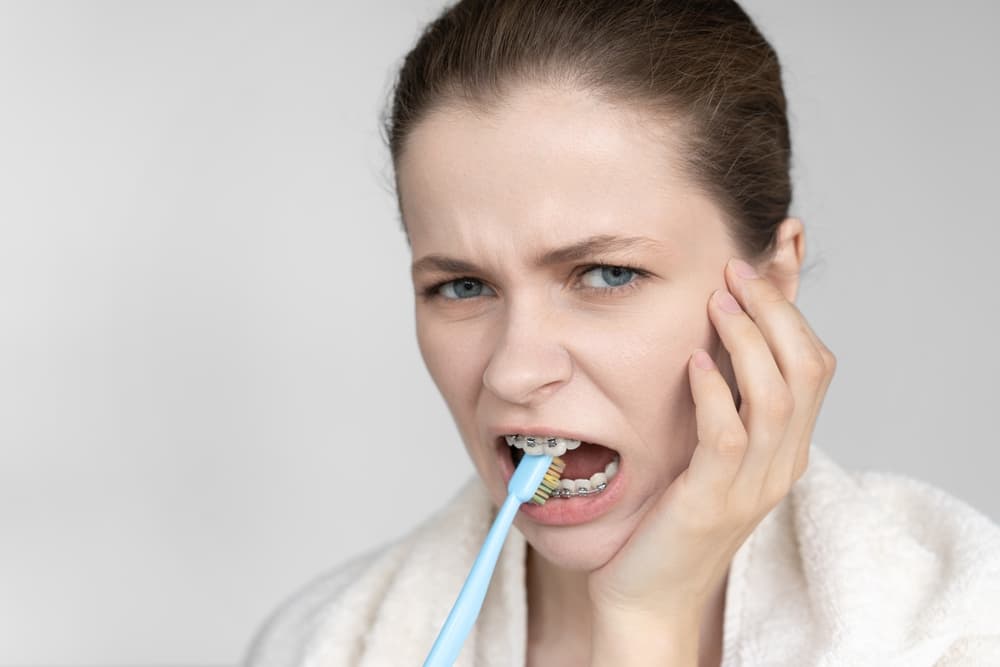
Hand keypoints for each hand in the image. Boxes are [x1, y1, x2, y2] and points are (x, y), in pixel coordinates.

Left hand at [587, 256, 836, 655]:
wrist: (650, 592)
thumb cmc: (672, 513)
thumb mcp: (709, 447)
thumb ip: (724, 394)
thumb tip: (719, 326)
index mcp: (786, 444)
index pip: (813, 359)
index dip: (796, 302)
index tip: (778, 247)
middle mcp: (783, 460)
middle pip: (806, 368)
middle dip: (777, 310)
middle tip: (739, 268)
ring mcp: (753, 484)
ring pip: (776, 397)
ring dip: (749, 341)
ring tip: (719, 300)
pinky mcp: (713, 500)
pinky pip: (728, 438)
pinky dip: (716, 394)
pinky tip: (695, 362)